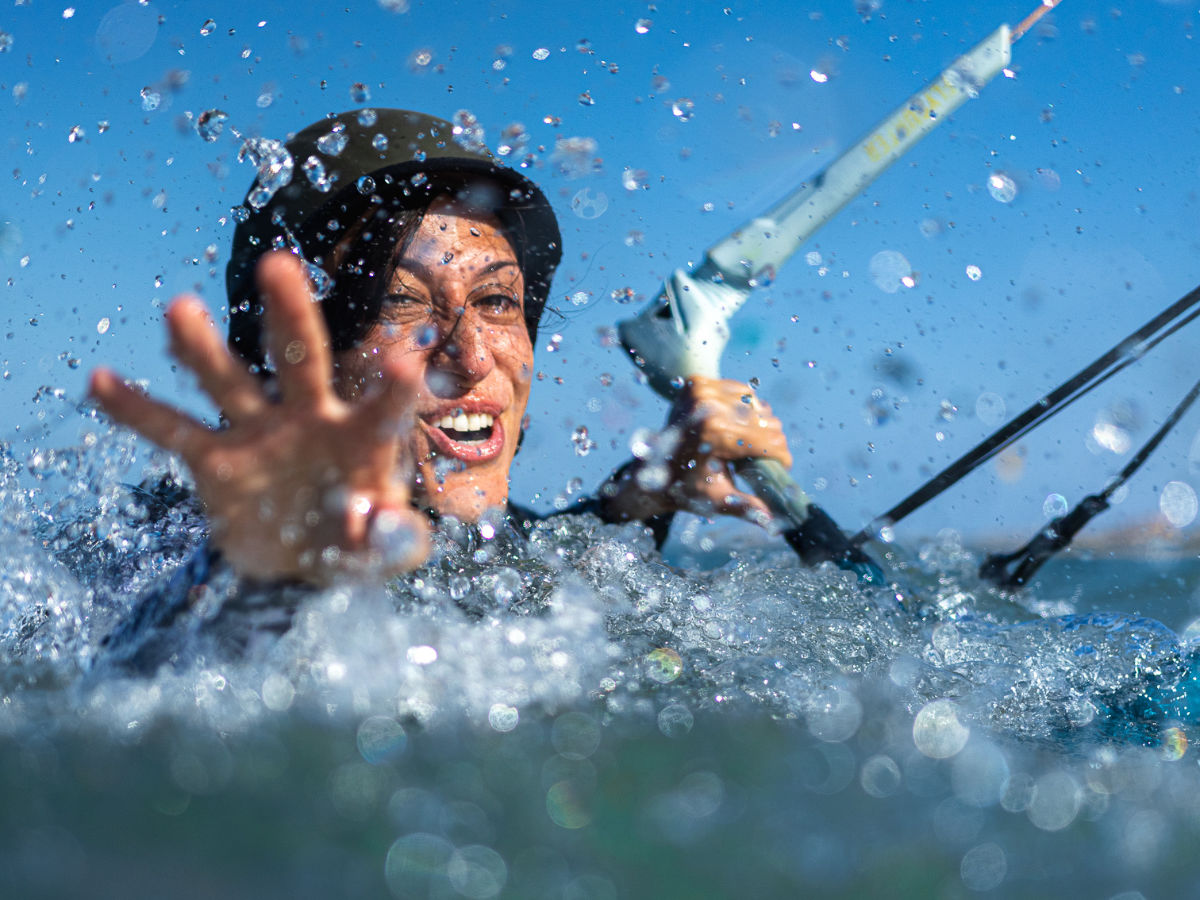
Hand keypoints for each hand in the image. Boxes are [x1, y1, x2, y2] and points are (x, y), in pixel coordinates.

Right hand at [89, 252, 428, 582]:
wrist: (302, 566)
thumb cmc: (358, 547)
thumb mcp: (386, 553)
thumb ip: (395, 541)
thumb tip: (382, 525)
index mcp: (363, 438)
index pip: (383, 406)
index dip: (392, 386)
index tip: (404, 358)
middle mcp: (310, 419)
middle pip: (301, 359)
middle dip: (290, 314)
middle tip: (276, 264)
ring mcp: (260, 434)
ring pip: (230, 382)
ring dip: (202, 349)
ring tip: (178, 308)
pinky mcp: (217, 461)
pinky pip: (173, 432)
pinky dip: (137, 411)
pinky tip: (100, 381)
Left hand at [603, 375, 792, 525]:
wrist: (650, 469)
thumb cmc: (685, 489)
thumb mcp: (716, 500)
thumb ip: (745, 508)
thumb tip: (771, 521)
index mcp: (715, 433)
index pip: (770, 441)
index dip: (781, 458)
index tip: (782, 467)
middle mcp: (709, 406)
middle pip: (767, 422)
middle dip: (770, 443)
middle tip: (761, 458)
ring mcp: (702, 391)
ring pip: (757, 404)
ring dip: (757, 424)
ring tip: (745, 443)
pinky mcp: (697, 383)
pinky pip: (740, 392)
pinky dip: (743, 408)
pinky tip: (734, 425)